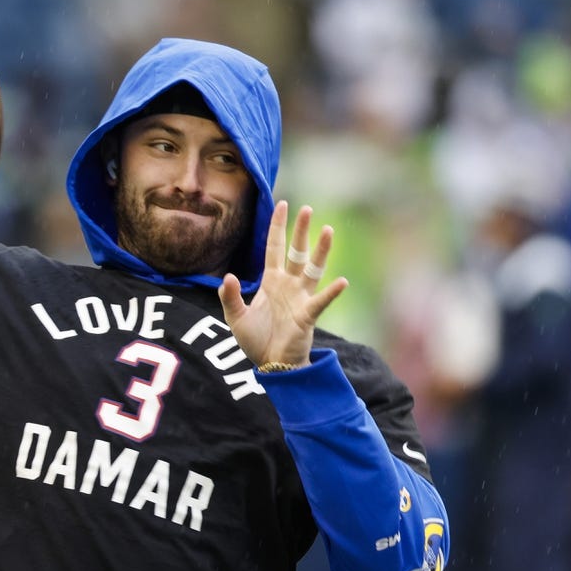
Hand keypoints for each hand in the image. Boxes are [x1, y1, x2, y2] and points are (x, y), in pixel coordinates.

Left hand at [218, 201, 347, 367]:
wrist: (271, 365)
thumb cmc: (256, 340)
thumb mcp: (236, 317)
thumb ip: (230, 297)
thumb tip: (228, 277)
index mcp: (271, 281)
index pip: (274, 248)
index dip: (278, 227)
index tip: (282, 204)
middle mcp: (288, 285)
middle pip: (296, 252)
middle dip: (300, 231)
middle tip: (306, 208)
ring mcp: (300, 298)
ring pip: (312, 269)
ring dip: (321, 251)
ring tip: (328, 230)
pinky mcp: (307, 316)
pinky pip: (320, 301)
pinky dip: (331, 292)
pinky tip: (342, 282)